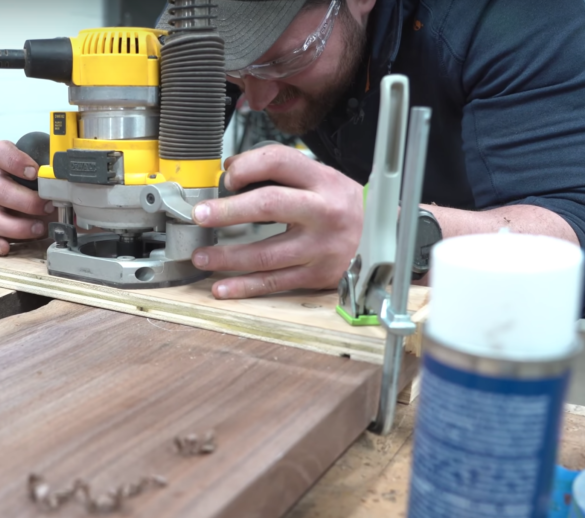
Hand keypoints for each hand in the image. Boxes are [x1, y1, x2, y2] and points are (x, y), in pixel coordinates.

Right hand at [0, 140, 55, 255]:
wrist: (65, 214)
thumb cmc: (60, 191)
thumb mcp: (63, 176)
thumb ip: (64, 169)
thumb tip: (78, 168)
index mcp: (14, 168)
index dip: (12, 160)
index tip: (33, 171)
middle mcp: (3, 188)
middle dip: (25, 200)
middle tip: (48, 206)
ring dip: (15, 225)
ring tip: (39, 229)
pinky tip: (5, 247)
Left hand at [190, 145, 362, 298]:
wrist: (383, 238)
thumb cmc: (341, 205)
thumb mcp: (320, 178)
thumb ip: (279, 171)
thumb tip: (230, 170)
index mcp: (322, 180)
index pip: (278, 162)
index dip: (246, 166)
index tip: (226, 177)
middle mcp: (323, 212)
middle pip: (269, 205)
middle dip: (228, 211)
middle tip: (200, 215)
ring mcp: (320, 248)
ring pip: (265, 253)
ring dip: (227, 257)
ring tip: (202, 256)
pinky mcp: (317, 275)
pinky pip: (274, 282)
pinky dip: (245, 287)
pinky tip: (222, 288)